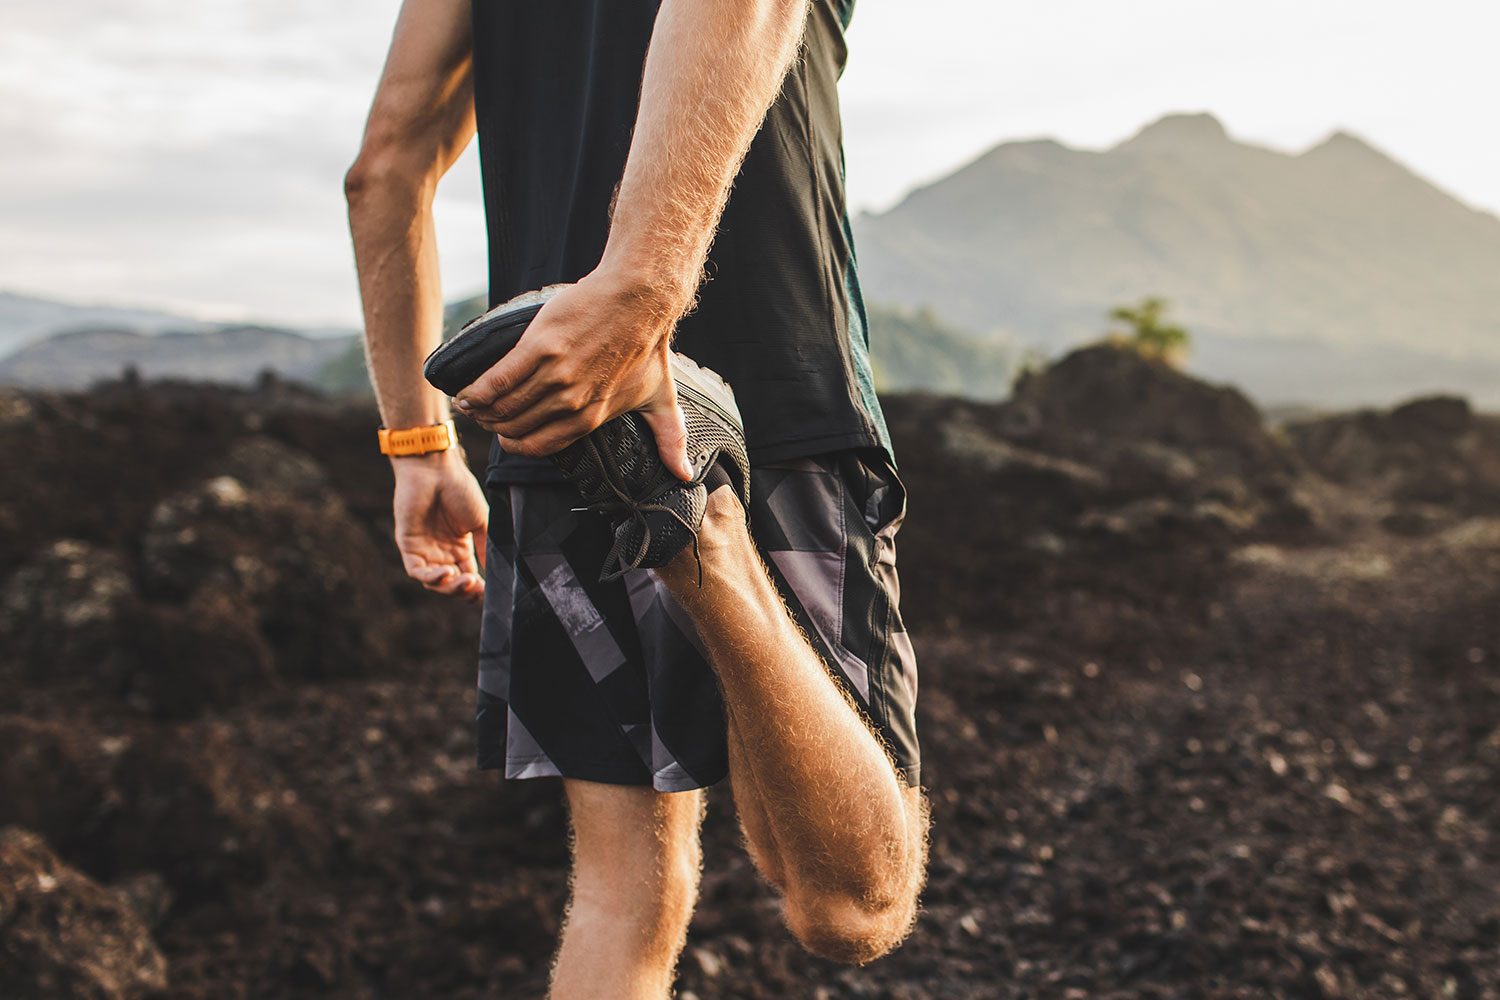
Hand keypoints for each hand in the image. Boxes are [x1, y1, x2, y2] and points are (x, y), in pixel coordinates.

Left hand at [391, 450, 487, 601]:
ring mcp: (424, 550)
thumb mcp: (481, 521)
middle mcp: (441, 552)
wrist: (436, 470)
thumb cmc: (459, 489)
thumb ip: (485, 547)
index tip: (488, 591)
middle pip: (451, 584)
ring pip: (434, 583)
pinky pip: (417, 571)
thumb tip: (495, 571)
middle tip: (477, 588)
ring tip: (466, 581)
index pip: (467, 577)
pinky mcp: (408, 545)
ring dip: (450, 587)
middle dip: (464, 591)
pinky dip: (432, 577)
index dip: (476, 589)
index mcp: (459, 547)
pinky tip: (447, 573)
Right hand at [452, 268, 694, 480]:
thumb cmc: (648, 347)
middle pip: (517, 426)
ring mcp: (554, 374)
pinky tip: (465, 394)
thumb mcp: (661, 399)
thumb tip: (685, 475)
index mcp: (592, 416)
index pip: (542, 446)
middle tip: (483, 420)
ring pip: (504, 404)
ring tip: (469, 407)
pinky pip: (498, 378)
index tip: (506, 438)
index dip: (518, 446)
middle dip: (495, 427)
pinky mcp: (539, 347)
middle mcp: (571, 401)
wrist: (638, 299)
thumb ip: (670, 439)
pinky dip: (478, 390)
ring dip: (481, 410)